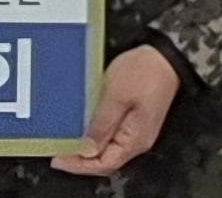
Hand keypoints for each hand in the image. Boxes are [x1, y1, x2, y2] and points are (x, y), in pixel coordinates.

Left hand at [50, 44, 180, 176]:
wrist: (163, 57)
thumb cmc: (144, 72)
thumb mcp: (117, 95)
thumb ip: (102, 123)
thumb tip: (88, 149)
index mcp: (134, 139)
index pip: (104, 163)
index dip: (79, 165)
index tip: (58, 160)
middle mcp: (136, 140)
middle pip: (105, 159)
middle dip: (81, 159)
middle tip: (58, 151)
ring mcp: (135, 130)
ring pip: (108, 148)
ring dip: (87, 147)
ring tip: (66, 142)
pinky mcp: (133, 119)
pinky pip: (112, 135)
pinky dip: (95, 135)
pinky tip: (83, 127)